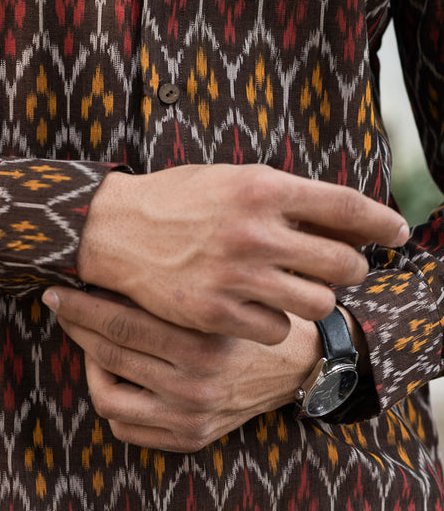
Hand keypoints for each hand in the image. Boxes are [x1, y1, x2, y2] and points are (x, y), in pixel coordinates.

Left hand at [43, 285, 323, 451]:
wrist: (299, 363)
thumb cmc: (251, 314)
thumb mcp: (218, 293)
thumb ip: (167, 287)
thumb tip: (101, 268)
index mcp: (204, 345)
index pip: (121, 325)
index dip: (81, 307)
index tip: (57, 292)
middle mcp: (196, 388)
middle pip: (109, 358)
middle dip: (79, 328)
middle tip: (65, 307)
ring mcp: (192, 419)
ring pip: (108, 398)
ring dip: (93, 368)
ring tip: (96, 344)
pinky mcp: (191, 439)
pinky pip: (125, 428)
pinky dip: (113, 400)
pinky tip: (115, 375)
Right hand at [76, 163, 408, 344]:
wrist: (113, 230)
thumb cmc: (177, 202)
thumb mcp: (234, 179)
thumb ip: (285, 196)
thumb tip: (344, 221)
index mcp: (264, 188)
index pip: (347, 207)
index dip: (382, 223)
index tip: (398, 233)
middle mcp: (255, 231)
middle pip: (343, 263)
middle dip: (351, 269)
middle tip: (337, 270)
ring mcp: (235, 275)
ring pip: (317, 304)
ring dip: (316, 301)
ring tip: (299, 293)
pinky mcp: (214, 313)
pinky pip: (276, 331)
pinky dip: (275, 324)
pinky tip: (258, 311)